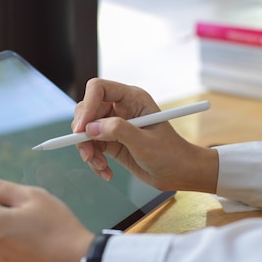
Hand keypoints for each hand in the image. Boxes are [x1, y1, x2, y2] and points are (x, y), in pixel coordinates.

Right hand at [73, 78, 217, 192]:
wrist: (179, 173)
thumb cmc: (171, 154)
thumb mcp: (146, 143)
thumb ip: (118, 131)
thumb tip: (91, 128)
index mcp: (132, 98)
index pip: (99, 89)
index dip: (87, 105)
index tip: (82, 129)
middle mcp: (121, 108)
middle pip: (87, 110)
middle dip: (83, 133)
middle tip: (87, 154)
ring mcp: (114, 125)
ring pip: (86, 130)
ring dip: (88, 150)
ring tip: (100, 166)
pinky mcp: (111, 142)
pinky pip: (92, 147)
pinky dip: (94, 161)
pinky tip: (106, 172)